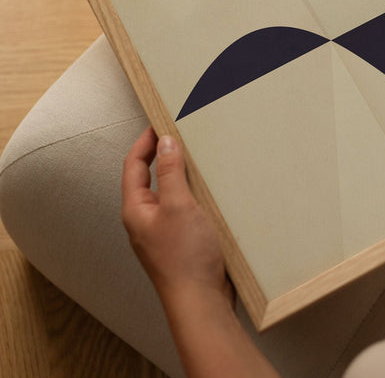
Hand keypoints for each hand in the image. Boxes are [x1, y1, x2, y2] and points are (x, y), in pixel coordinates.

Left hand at [122, 128, 280, 377]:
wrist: (201, 302)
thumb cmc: (185, 257)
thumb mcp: (178, 205)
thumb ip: (170, 172)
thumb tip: (165, 142)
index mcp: (136, 210)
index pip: (134, 165)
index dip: (145, 142)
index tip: (160, 122)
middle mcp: (145, 220)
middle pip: (149, 178)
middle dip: (163, 155)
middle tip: (180, 134)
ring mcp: (163, 232)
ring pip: (168, 193)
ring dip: (180, 174)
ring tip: (198, 156)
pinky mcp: (181, 241)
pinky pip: (184, 208)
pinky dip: (193, 193)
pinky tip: (210, 190)